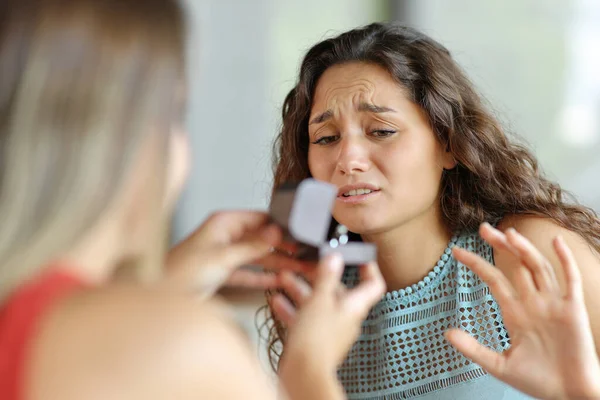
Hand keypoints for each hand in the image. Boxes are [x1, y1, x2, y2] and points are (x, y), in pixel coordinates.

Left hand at [165, 210, 312, 297]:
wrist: (160, 296)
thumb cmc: (181, 271)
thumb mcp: (222, 256)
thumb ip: (252, 245)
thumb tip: (276, 232)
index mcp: (224, 222)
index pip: (260, 218)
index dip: (281, 226)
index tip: (299, 234)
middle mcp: (226, 235)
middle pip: (262, 239)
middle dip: (284, 248)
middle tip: (305, 255)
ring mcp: (225, 254)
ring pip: (258, 257)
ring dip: (278, 264)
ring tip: (300, 269)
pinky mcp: (223, 273)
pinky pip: (249, 273)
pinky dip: (263, 277)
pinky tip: (279, 280)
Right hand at [274, 255, 384, 377]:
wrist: (303, 373)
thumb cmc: (315, 340)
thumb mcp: (319, 299)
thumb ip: (327, 277)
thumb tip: (335, 259)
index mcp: (354, 307)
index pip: (373, 284)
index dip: (369, 268)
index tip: (359, 257)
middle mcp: (346, 318)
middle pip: (337, 291)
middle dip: (318, 277)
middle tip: (304, 265)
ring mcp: (330, 330)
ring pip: (317, 304)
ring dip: (301, 290)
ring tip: (284, 279)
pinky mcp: (315, 340)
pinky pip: (305, 319)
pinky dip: (293, 309)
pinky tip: (278, 301)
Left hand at [446, 223, 599, 399]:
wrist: (570, 396)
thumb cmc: (538, 381)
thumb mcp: (499, 365)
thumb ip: (474, 348)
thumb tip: (446, 334)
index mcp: (515, 312)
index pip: (493, 279)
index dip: (476, 263)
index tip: (456, 251)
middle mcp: (533, 302)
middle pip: (515, 265)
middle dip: (500, 246)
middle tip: (482, 227)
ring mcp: (554, 304)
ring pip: (538, 267)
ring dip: (525, 249)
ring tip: (509, 233)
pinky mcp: (574, 310)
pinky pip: (570, 279)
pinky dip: (565, 260)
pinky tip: (555, 242)